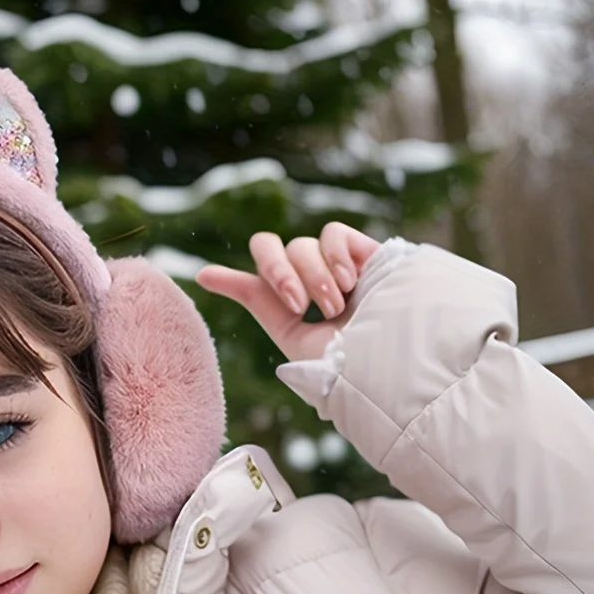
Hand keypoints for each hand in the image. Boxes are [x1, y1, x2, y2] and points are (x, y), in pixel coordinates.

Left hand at [196, 222, 380, 362]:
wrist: (391, 355)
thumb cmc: (346, 360)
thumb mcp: (293, 337)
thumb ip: (258, 303)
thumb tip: (202, 274)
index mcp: (293, 310)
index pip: (257, 283)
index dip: (231, 278)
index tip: (203, 277)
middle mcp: (311, 283)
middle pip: (272, 249)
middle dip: (276, 273)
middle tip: (295, 304)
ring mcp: (337, 266)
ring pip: (301, 246)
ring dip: (312, 278)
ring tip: (335, 308)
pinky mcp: (365, 250)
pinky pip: (331, 234)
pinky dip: (333, 257)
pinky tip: (350, 282)